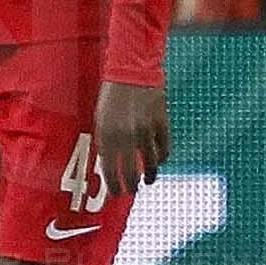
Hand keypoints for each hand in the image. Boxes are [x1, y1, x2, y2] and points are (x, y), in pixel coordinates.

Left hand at [91, 80, 167, 208]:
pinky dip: (162, 158)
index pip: (110, 170)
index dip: (113, 185)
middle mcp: (126, 135)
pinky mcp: (161, 124)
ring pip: (151, 163)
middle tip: (131, 191)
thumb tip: (109, 163)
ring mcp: (146, 130)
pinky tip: (159, 162)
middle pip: (131, 172)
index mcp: (107, 134)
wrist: (132, 71)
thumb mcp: (101, 119)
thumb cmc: (111, 95)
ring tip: (147, 181)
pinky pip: (164, 149)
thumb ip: (105, 141)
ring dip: (149, 176)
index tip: (115, 193)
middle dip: (130, 185)